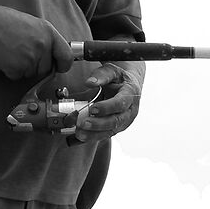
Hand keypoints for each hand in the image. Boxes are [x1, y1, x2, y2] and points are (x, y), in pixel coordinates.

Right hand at [0, 5, 73, 80]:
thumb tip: (51, 53)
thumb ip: (45, 38)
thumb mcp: (32, 24)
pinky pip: (18, 77)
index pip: (67, 56)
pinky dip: (11, 71)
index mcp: (48, 32)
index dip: (63, 64)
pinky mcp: (18, 68)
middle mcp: (43, 46)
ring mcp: (31, 58)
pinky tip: (5, 57)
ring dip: (23, 69)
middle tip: (22, 53)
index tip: (59, 67)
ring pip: (32, 74)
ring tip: (12, 52)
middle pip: (47, 69)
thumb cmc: (4, 21)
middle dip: (36, 66)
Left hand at [6, 63, 133, 135]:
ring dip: (94, 134)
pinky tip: (79, 137)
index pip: (120, 103)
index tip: (93, 108)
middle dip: (99, 124)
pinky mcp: (116, 128)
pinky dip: (92, 137)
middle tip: (83, 124)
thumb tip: (90, 82)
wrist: (128, 87)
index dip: (107, 107)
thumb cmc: (119, 78)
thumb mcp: (112, 71)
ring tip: (79, 134)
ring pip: (110, 131)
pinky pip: (104, 135)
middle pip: (116, 121)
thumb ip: (101, 75)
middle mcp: (130, 111)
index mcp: (130, 95)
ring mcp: (124, 121)